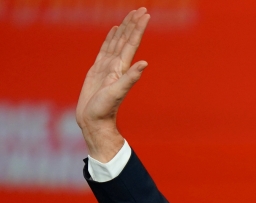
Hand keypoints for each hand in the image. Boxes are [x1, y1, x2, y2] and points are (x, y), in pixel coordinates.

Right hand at [76, 8, 150, 161]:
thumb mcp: (118, 92)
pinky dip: (110, 38)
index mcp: (122, 68)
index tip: (145, 14)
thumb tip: (144, 64)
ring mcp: (107, 66)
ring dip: (124, 28)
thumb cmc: (105, 110)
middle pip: (126, 39)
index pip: (132, 43)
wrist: (94, 121)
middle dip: (133, 24)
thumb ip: (131, 78)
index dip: (138, 28)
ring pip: (117, 42)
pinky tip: (113, 31)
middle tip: (141, 9)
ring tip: (130, 15)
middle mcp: (117, 65)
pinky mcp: (97, 70)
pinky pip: (105, 49)